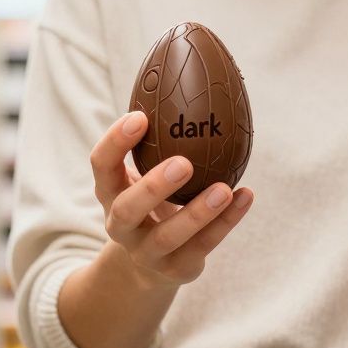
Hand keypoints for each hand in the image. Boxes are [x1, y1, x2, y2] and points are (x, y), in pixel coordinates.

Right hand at [90, 111, 253, 286]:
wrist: (150, 263)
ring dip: (198, 213)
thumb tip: (194, 77)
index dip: (116, 142)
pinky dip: (227, 222)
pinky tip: (246, 196)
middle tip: (183, 163)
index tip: (140, 117)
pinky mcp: (177, 270)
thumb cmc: (152, 200)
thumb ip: (158, 140)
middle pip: (128, 209)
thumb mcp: (144, 173)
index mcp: (110, 193)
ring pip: (169, 236)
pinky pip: (204, 246)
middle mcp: (121, 224)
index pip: (101, 165)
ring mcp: (148, 252)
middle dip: (153, 187)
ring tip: (224, 188)